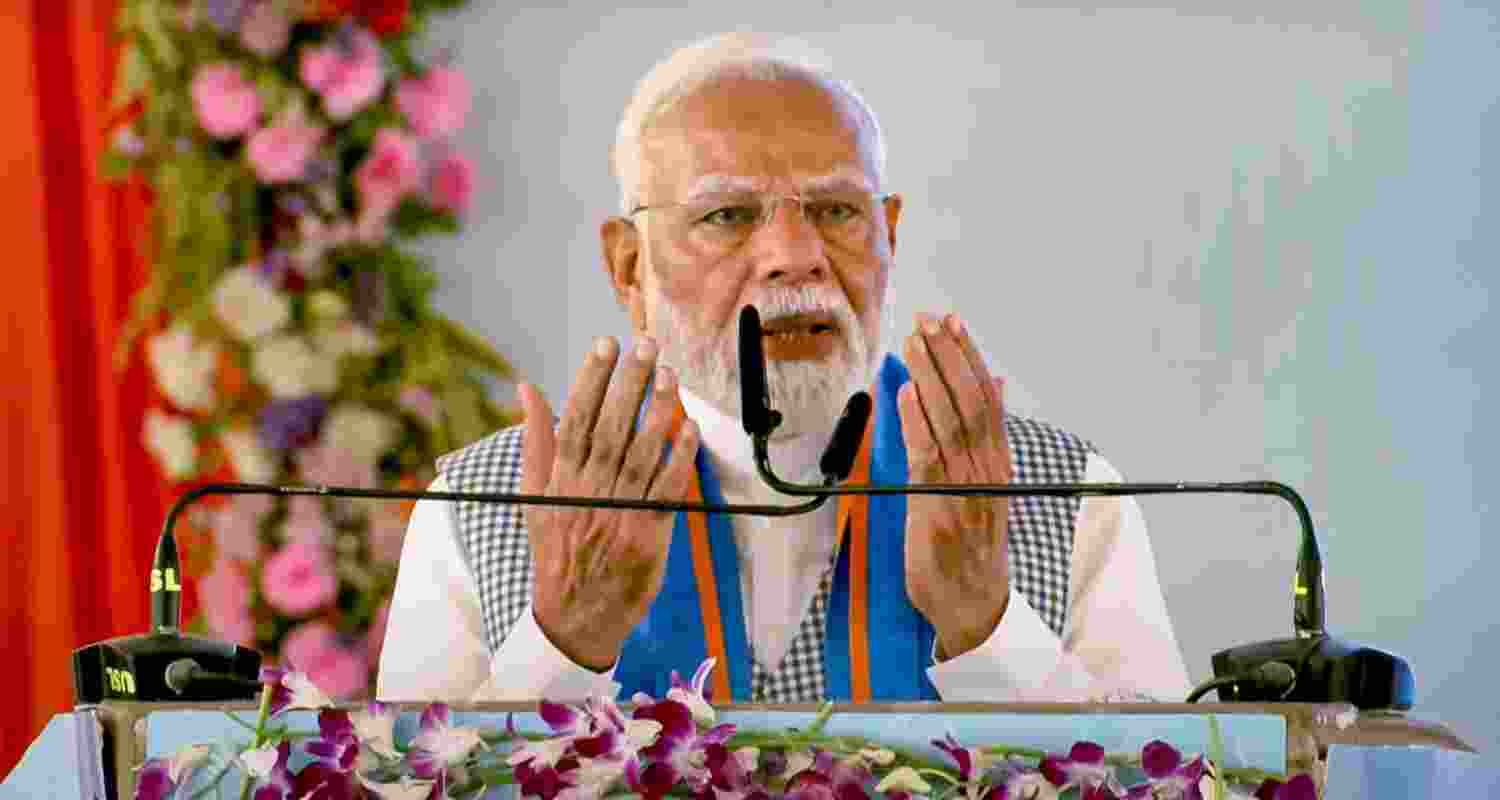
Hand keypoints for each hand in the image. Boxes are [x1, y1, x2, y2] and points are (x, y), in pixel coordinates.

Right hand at [519, 336, 700, 670]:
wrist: (574, 617)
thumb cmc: (556, 552)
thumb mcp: (533, 496)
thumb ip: (535, 440)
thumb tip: (527, 388)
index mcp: (560, 480)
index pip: (576, 418)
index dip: (591, 379)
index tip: (605, 344)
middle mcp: (588, 491)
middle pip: (611, 428)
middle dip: (628, 383)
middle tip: (645, 345)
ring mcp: (619, 513)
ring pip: (641, 454)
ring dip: (657, 411)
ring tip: (669, 376)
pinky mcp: (648, 535)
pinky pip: (667, 490)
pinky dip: (679, 458)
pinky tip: (689, 428)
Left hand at [898, 312, 1012, 659]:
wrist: (973, 604)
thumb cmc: (973, 541)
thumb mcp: (990, 482)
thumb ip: (988, 433)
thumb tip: (995, 380)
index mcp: (998, 460)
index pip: (987, 395)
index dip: (970, 355)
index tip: (952, 321)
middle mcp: (987, 469)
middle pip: (970, 399)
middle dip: (948, 355)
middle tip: (927, 318)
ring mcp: (964, 488)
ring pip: (951, 419)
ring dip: (931, 376)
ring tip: (913, 341)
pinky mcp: (936, 506)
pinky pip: (927, 454)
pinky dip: (917, 419)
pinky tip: (906, 391)